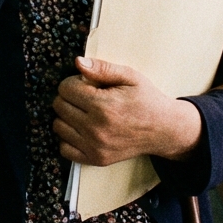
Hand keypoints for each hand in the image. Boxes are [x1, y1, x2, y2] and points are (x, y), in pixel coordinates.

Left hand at [52, 57, 202, 166]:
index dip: (73, 81)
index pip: (65, 88)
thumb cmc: (147, 100)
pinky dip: (68, 137)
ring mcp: (95, 146)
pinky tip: (81, 129)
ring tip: (83, 112)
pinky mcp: (96, 159)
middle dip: (68, 96)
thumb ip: (102, 68)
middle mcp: (96, 128)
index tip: (85, 83)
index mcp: (104, 105)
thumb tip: (78, 62)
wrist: (164, 130)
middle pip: (59, 106)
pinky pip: (64, 148)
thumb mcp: (130, 77)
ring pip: (58, 126)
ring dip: (66, 116)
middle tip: (85, 96)